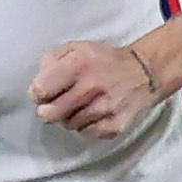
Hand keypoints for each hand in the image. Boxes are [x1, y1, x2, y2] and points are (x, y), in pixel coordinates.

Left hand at [30, 39, 164, 140]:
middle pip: (49, 114)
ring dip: (71, 116)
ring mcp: (105, 108)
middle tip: (60, 102)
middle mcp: (91, 86)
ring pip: (68, 125)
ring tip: (83, 103)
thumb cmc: (105, 61)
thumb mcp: (77, 48)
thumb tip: (37, 85)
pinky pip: (87, 132)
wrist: (145, 72)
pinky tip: (96, 112)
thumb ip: (51, 61)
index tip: (45, 92)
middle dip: (50, 109)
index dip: (39, 93)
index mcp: (78, 64)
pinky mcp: (115, 125)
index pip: (40, 90)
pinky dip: (87, 124)